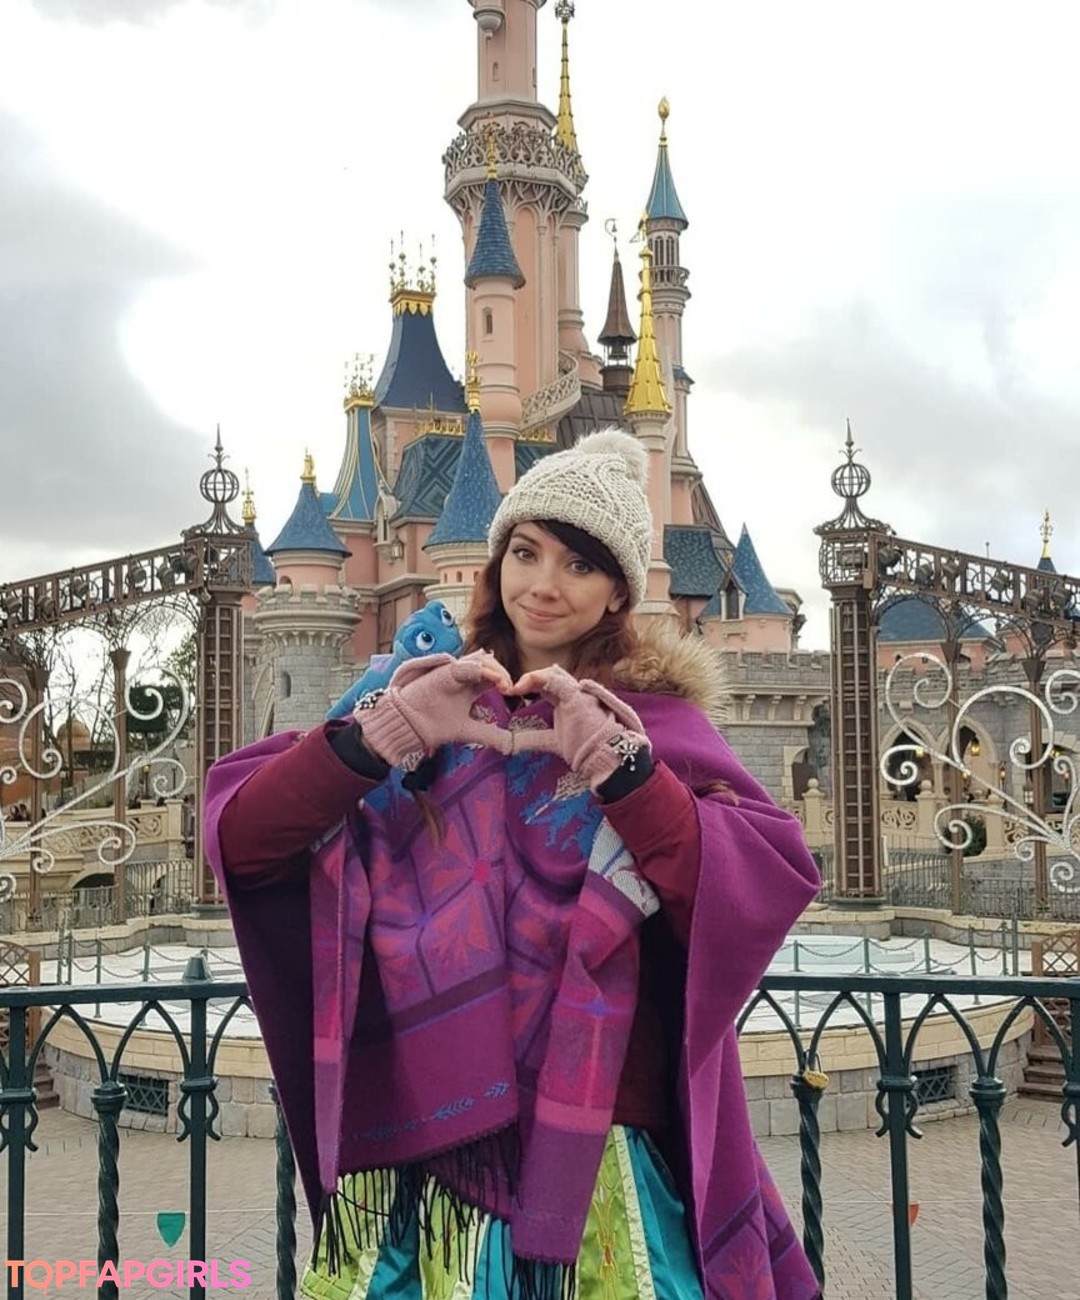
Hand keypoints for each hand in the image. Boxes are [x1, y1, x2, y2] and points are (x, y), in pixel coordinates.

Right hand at [355, 650, 513, 768]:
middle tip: (511, 689)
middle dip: (503, 674)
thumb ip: (489, 734)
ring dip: (496, 669)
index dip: (505, 682)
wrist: (408, 726)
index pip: (493, 677)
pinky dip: (483, 670)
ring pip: (481, 659)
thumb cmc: (432, 725)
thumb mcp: (468, 731)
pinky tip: (494, 680)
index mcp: (469, 687)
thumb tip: (511, 745)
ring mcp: (454, 671)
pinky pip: (468, 665)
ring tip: (504, 684)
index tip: (514, 695)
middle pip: (490, 664)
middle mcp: (463, 676)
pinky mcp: (446, 671)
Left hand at [508, 666, 649, 788]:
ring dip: (531, 677)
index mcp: (568, 701)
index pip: (547, 686)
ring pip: (552, 674)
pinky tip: (522, 685)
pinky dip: (537, 678)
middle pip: (549, 676)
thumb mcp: (553, 742)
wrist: (606, 756)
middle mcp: (574, 692)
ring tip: (515, 687)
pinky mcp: (577, 696)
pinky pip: (555, 680)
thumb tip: (510, 743)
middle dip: (529, 679)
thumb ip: (533, 739)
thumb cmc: (585, 750)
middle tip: (510, 689)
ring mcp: (578, 692)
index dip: (529, 686)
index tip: (511, 693)